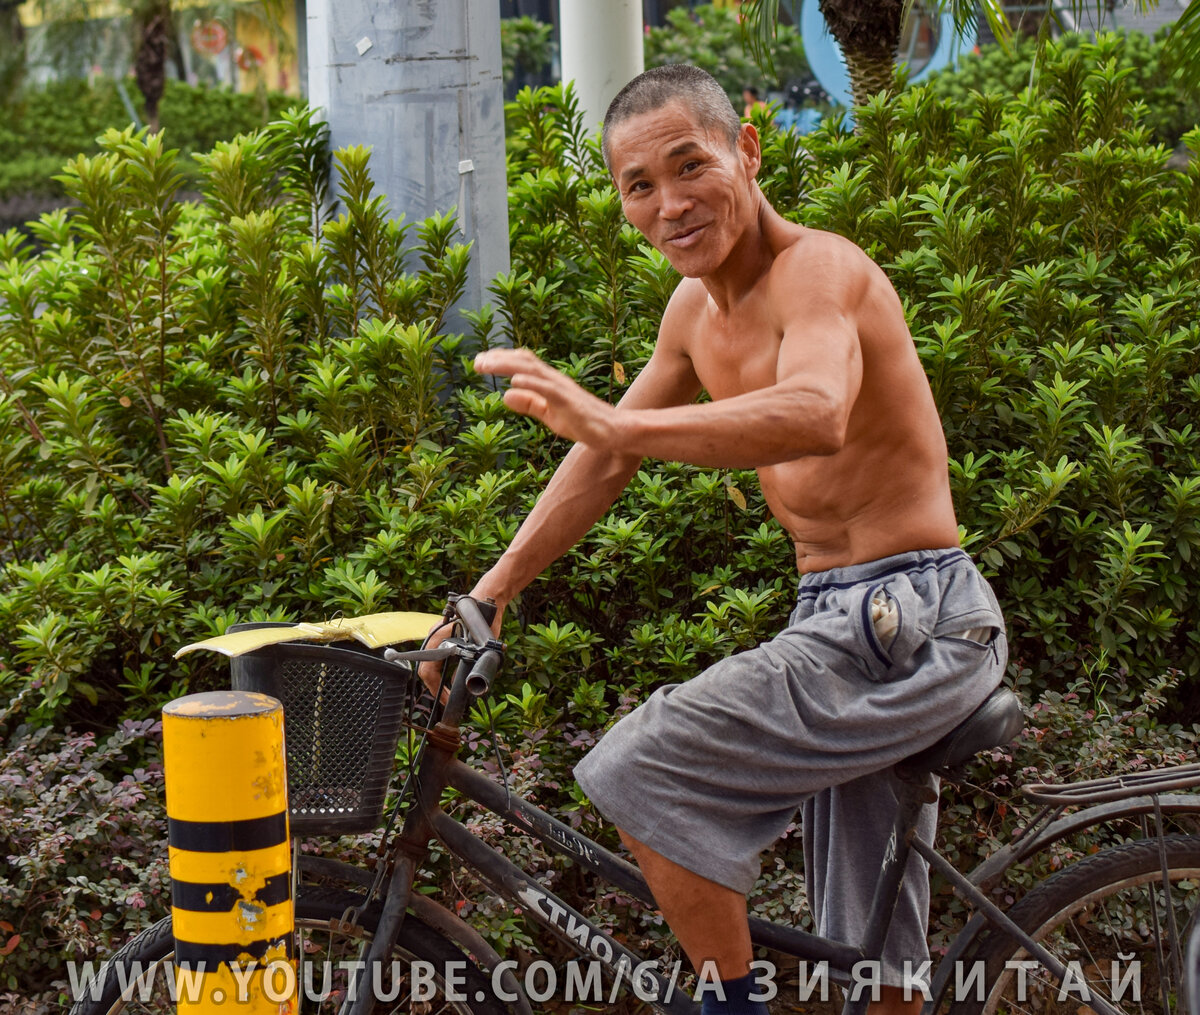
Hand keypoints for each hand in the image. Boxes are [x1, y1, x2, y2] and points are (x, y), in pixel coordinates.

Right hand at [418, 587, 508, 701]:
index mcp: (438, 638)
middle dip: (435, 688)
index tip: (446, 700)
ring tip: (448, 694)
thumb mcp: (480, 645)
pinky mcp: (442, 637)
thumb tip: (463, 684)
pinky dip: (440, 671)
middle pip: (426, 669)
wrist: (486, 599)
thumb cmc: (484, 618)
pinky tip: (448, 679)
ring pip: (429, 664)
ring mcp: (437, 636)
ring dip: (437, 680)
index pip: (428, 670)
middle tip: (448, 700)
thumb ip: (470, 665)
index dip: (436, 689)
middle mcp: (433, 637)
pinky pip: (435, 658)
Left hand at [475, 348, 616, 448]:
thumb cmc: (583, 422)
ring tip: (486, 364)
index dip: (501, 360)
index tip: (481, 362)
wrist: (613, 432)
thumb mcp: (549, 415)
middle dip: (498, 359)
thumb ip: (529, 404)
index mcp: (549, 382)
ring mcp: (562, 389)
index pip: (523, 363)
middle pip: (524, 361)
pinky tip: (515, 380)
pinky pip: (549, 389)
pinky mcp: (570, 402)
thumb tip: (505, 394)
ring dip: (507, 365)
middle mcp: (555, 380)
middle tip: (476, 362)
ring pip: (532, 370)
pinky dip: (531, 383)